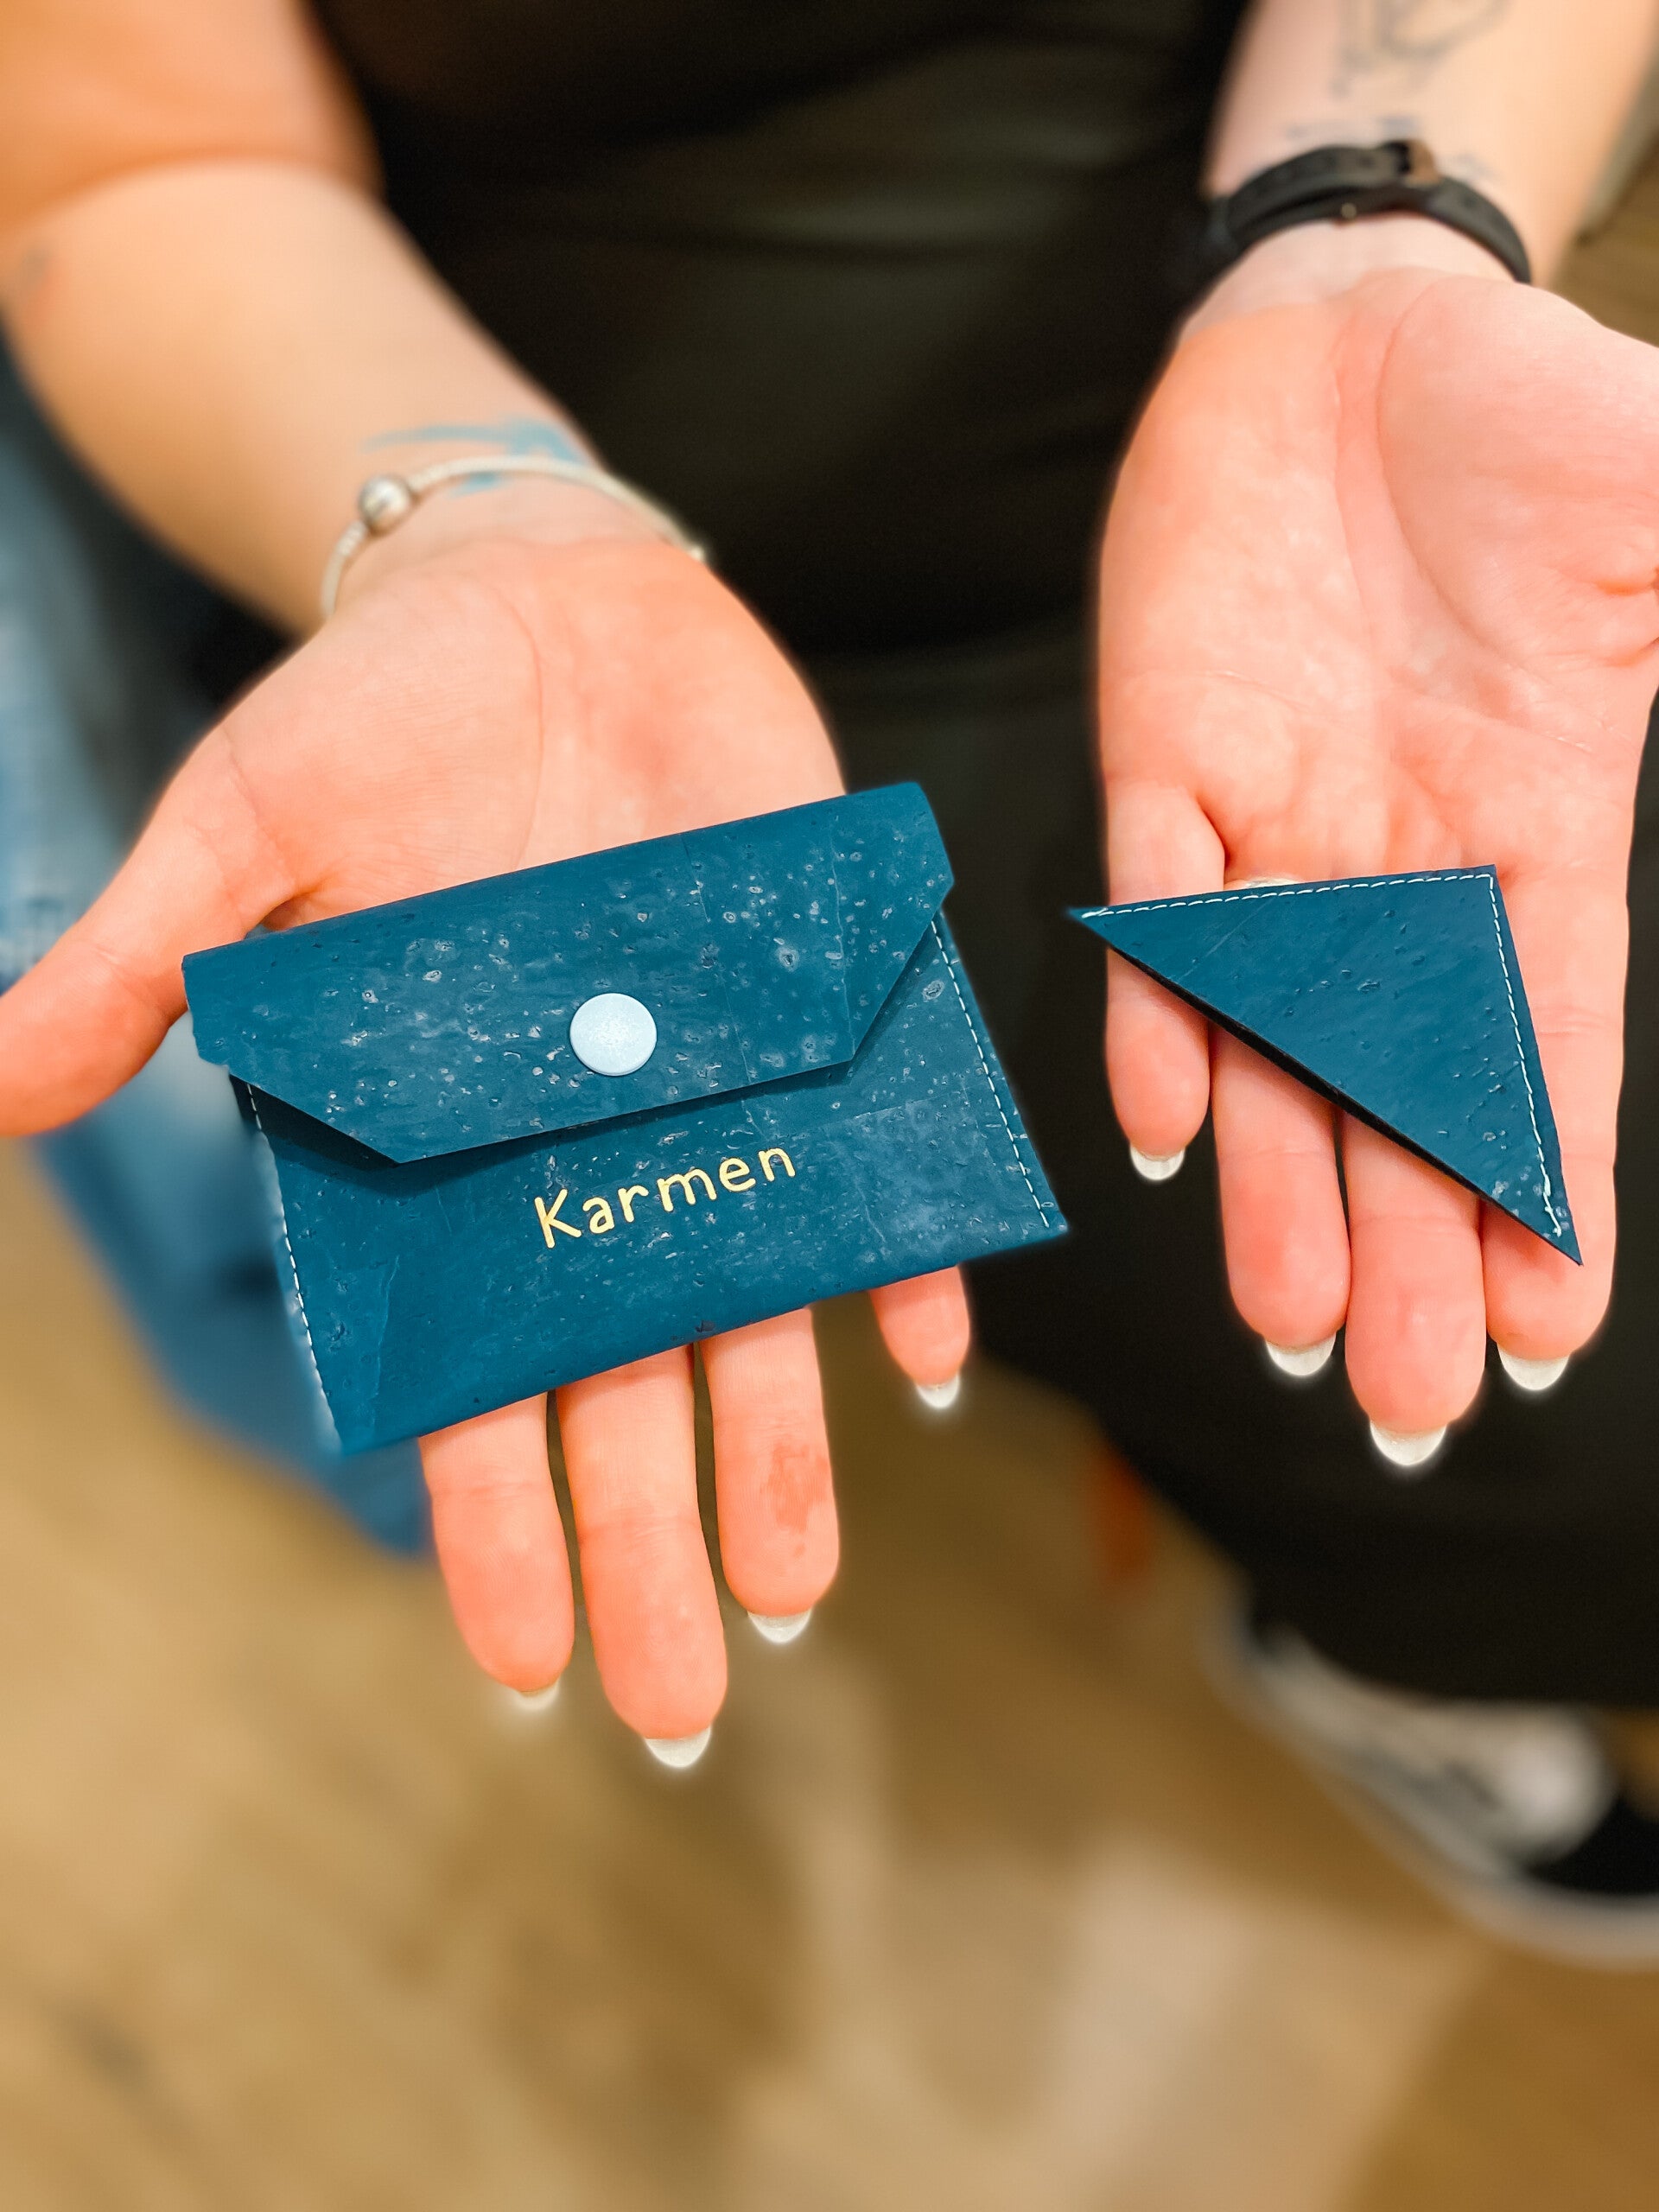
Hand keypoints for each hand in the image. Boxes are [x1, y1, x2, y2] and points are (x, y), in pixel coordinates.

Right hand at [0, 518, 968, 1740]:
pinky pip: (864, 1158)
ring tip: (789, 1599)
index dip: (491, 1519)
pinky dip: (895, 1245)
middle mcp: (579, 1155)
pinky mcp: (806, 1015)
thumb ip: (144, 964)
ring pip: (744, 1309)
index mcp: (445, 1152)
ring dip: (775, 1453)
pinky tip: (920, 1357)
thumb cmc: (379, 721)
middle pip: (617, 1386)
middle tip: (679, 1712)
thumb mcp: (243, 832)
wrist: (539, 602)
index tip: (520, 1667)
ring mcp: (703, 1097)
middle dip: (643, 1546)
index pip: (466, 1372)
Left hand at [1098, 255, 1658, 1441]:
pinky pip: (1153, 909)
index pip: (1540, 1049)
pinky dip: (1157, 1008)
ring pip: (1270, 1041)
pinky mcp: (1162, 754)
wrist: (1350, 334)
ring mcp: (1273, 822)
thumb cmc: (1530, 418)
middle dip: (1405, 1247)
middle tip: (1409, 1401)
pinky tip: (1166, 1122)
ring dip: (1276, 1182)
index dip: (1541, 1188)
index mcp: (1537, 833)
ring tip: (1286, 1323)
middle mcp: (1398, 864)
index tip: (1549, 1333)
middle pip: (1399, 1093)